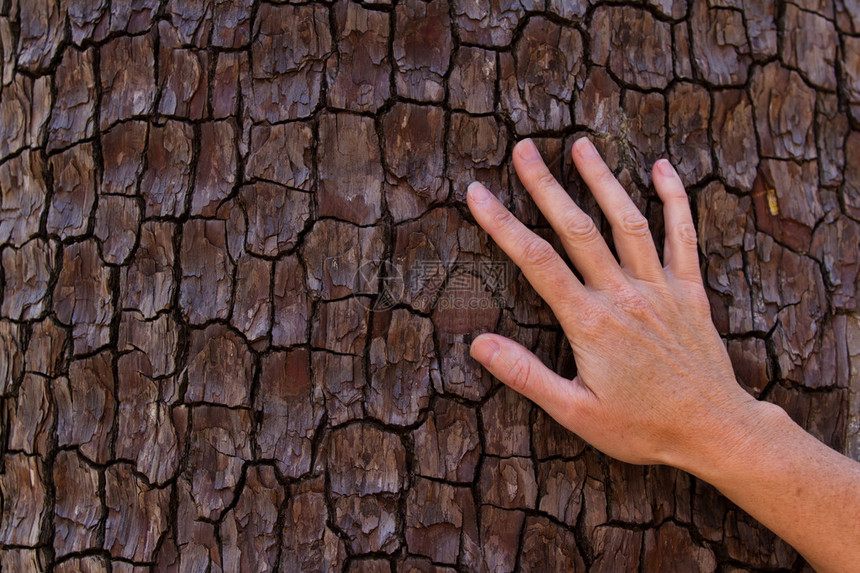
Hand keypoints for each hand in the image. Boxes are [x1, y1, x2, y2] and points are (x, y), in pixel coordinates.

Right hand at [467, 137, 770, 469]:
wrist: (714, 430)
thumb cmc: (643, 426)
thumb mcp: (576, 412)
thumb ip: (526, 375)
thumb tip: (478, 345)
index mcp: (590, 321)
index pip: (536, 261)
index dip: (502, 224)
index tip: (478, 193)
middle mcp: (623, 294)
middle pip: (577, 228)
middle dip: (546, 186)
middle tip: (524, 149)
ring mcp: (659, 288)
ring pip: (627, 221)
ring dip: (603, 180)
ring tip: (580, 145)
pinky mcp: (689, 291)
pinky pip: (682, 236)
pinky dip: (674, 199)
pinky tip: (661, 169)